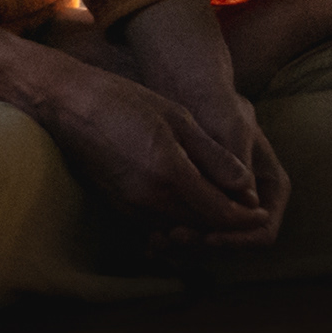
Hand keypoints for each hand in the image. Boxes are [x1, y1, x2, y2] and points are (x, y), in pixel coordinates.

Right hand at [111, 0, 289, 249]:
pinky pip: (158, 227)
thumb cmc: (125, 101)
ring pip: (181, 231)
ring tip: (223, 211)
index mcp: (169, 175)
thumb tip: (246, 186)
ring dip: (204, 228)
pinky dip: (180, 224)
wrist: (70, 105)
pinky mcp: (118, 208)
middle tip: (248, 214)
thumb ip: (213, 156)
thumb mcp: (178, 118)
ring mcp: (131, 208)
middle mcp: (149, 200)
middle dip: (229, 227)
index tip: (262, 212)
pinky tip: (189, 208)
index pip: (220, 214)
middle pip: (202, 229)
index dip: (246, 217)